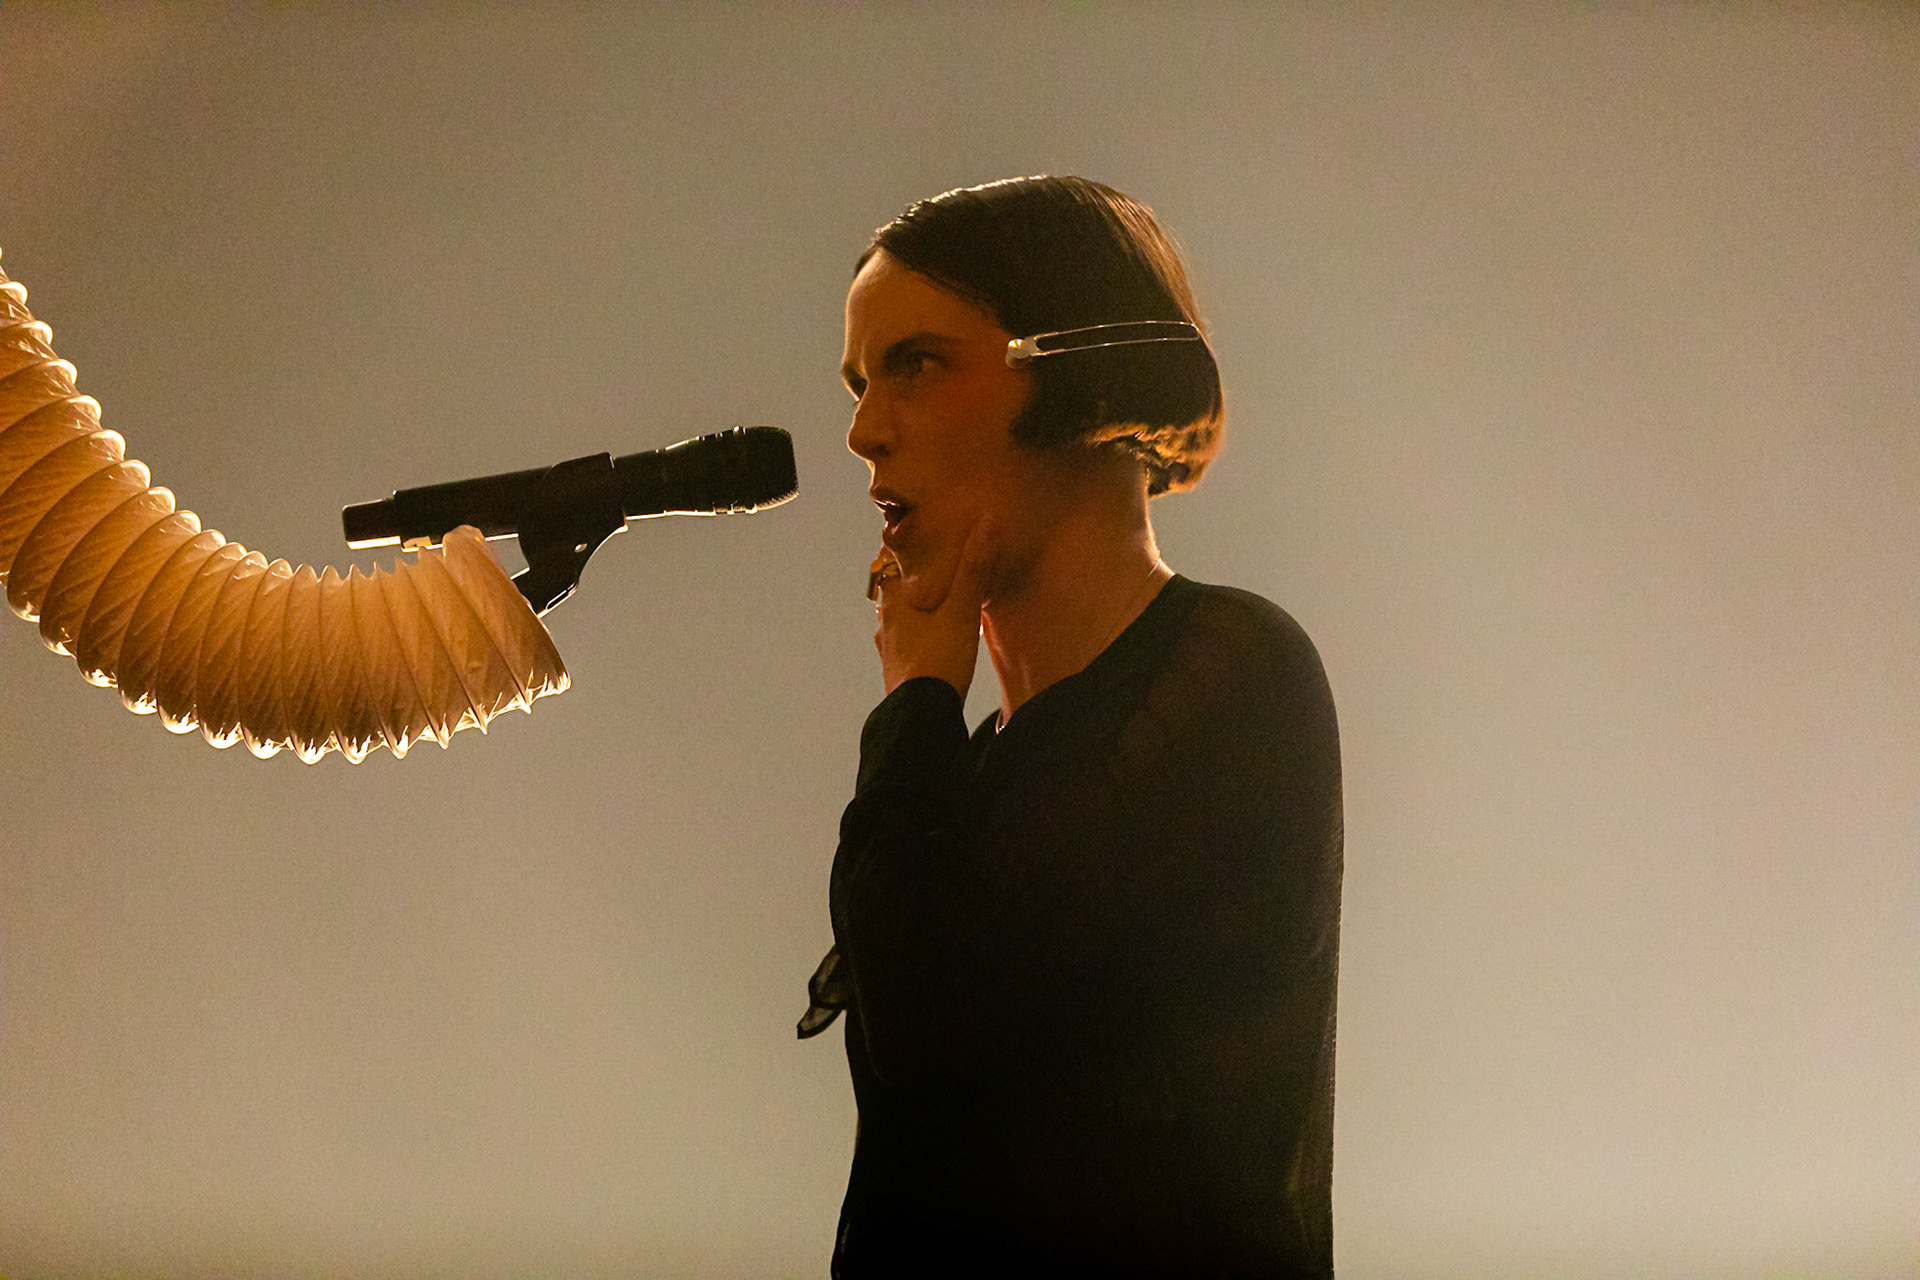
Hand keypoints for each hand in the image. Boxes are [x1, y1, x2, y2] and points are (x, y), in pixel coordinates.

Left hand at [872, 520, 996, 697]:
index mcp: (894, 598)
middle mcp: (885, 619)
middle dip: (914, 574)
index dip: (904, 542)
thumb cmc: (939, 660)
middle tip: (938, 561)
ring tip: (942, 597)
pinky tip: (936, 637)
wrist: (921, 717)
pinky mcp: (897, 669)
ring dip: (916, 605)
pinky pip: (906, 640)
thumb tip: (986, 523)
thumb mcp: (961, 611)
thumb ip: (973, 568)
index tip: (921, 528)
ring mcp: (888, 646)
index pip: (890, 558)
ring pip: (899, 615)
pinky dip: (919, 630)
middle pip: (895, 586)